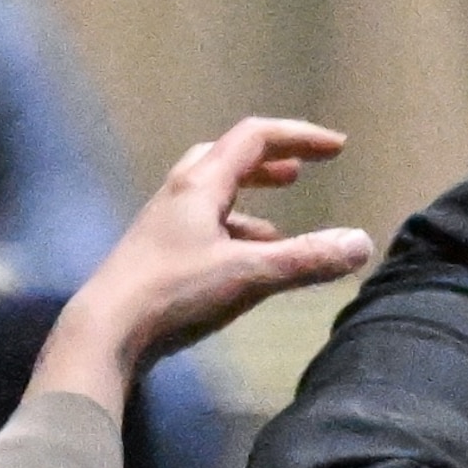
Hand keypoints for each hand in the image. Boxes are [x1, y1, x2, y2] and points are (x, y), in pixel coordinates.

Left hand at [33, 119, 375, 413]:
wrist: (105, 331)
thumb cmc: (174, 292)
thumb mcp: (248, 275)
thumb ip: (305, 260)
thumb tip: (361, 243)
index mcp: (200, 184)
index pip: (254, 138)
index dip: (298, 137)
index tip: (336, 148)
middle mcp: (179, 195)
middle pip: (225, 160)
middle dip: (267, 164)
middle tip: (298, 173)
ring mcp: (163, 227)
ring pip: (213, 199)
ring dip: (250, 206)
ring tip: (280, 233)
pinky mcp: (157, 258)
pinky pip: (203, 233)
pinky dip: (233, 238)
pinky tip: (244, 270)